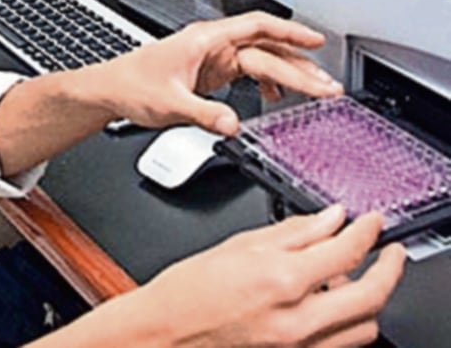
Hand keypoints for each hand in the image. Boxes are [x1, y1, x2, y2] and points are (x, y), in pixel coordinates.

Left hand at [75, 11, 342, 134]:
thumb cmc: (131, 85)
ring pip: (260, 59)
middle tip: (327, 85)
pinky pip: (247, 71)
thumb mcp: (169, 105)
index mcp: (205, 40)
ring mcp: (212, 57)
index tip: (316, 41)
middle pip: (265, 47)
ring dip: (287, 74)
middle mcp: (211, 44)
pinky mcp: (210, 72)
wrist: (109, 90)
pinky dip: (266, 82)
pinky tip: (275, 96)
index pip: (257, 26)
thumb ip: (204, 115)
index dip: (290, 31)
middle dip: (298, 65)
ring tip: (313, 92)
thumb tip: (233, 125)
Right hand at [126, 206, 405, 346]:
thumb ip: (290, 232)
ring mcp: (299, 346)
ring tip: (355, 280)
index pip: (345, 251)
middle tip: (389, 252)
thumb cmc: (187, 293)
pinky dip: (348, 324)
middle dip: (389, 268)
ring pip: (365, 328)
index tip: (371, 222)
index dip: (367, 232)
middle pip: (371, 295)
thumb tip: (327, 219)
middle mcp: (297, 319)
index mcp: (280, 280)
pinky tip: (332, 305)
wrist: (165, 334)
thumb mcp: (237, 246)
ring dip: (370, 300)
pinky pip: (342, 345)